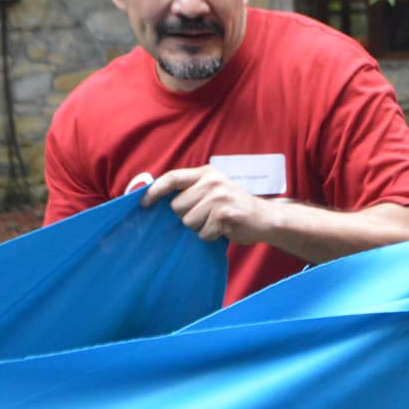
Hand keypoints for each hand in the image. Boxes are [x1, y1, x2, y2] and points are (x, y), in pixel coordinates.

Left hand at [142, 166, 273, 244]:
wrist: (265, 218)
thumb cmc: (233, 206)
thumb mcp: (213, 189)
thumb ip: (190, 190)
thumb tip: (153, 199)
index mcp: (206, 173)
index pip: (172, 178)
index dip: (154, 191)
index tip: (143, 204)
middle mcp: (212, 182)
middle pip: (177, 206)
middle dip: (186, 216)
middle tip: (206, 215)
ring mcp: (219, 197)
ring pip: (188, 222)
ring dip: (199, 227)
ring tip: (216, 222)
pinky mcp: (225, 214)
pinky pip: (203, 232)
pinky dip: (211, 236)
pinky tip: (223, 229)